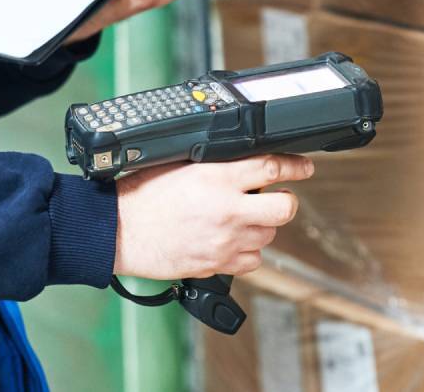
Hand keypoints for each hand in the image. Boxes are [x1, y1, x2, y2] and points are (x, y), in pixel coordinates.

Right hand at [113, 154, 314, 279]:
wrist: (119, 230)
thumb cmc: (140, 196)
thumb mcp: (180, 164)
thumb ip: (216, 163)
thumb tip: (242, 159)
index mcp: (217, 178)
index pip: (272, 167)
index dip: (295, 165)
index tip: (304, 166)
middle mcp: (228, 210)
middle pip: (284, 208)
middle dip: (285, 201)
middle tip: (276, 197)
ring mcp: (226, 241)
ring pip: (269, 236)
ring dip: (261, 226)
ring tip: (239, 220)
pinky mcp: (218, 265)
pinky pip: (252, 260)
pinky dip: (247, 251)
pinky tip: (230, 241)